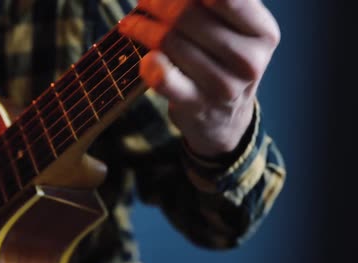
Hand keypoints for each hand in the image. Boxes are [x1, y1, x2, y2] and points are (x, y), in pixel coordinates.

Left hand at [119, 0, 279, 156]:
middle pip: (187, 14)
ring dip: (141, 28)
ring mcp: (223, 86)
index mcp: (263, 33)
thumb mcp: (239, 32)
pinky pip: (162, 77)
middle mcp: (248, 60)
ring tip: (132, 23)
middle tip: (144, 1)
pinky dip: (147, 62)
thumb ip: (220, 5)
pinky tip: (142, 55)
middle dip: (157, 2)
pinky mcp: (195, 105)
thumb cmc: (224, 62)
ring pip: (169, 41)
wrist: (224, 119)